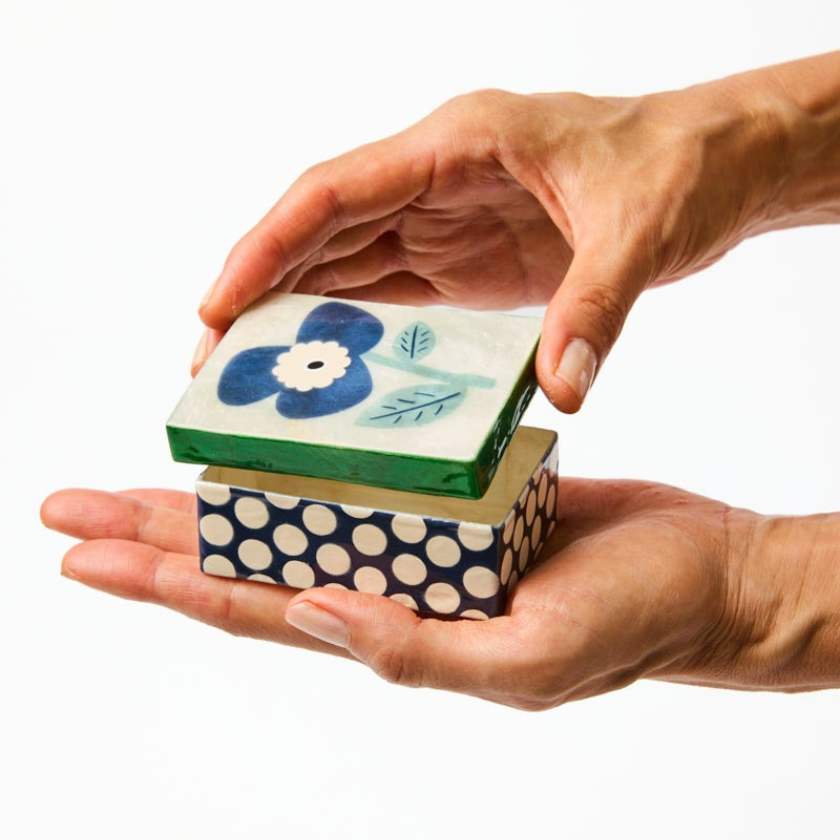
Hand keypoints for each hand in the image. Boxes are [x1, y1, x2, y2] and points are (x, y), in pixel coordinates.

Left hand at [44, 479, 836, 707]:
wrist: (700, 571)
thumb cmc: (636, 622)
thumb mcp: (530, 659)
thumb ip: (418, 651)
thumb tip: (310, 613)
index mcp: (395, 628)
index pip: (252, 602)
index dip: (163, 580)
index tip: (83, 553)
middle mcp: (391, 581)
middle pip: (247, 554)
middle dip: (153, 531)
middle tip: (69, 505)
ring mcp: (420, 537)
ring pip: (295, 508)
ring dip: (220, 489)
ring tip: (146, 465)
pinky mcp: (454, 497)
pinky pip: (366, 475)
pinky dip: (315, 456)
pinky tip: (278, 435)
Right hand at [194, 53, 839, 411]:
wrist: (712, 168)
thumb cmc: (676, 168)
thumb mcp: (640, 232)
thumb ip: (596, 309)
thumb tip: (562, 393)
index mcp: (457, 144)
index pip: (334, 191)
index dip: (268, 246)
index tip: (217, 305)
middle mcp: (436, 179)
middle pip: (323, 234)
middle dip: (262, 293)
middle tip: (212, 363)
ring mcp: (447, 222)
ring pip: (347, 265)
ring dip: (297, 316)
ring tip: (249, 378)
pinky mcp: (466, 261)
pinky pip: (391, 294)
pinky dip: (351, 330)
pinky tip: (324, 371)